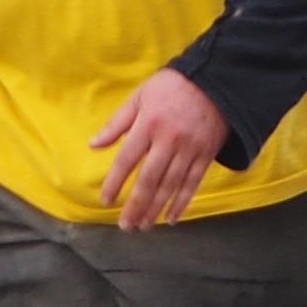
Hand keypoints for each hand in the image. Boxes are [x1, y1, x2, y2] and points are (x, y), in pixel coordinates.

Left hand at [92, 68, 230, 230]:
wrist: (214, 80)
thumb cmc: (170, 87)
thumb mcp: (139, 96)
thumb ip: (116, 123)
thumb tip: (93, 145)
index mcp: (148, 125)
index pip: (127, 160)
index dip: (115, 182)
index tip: (106, 200)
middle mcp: (168, 140)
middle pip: (149, 179)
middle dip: (136, 205)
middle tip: (125, 226)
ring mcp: (189, 149)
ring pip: (170, 185)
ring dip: (156, 208)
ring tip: (143, 226)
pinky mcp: (206, 155)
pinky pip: (192, 183)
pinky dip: (182, 203)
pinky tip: (170, 218)